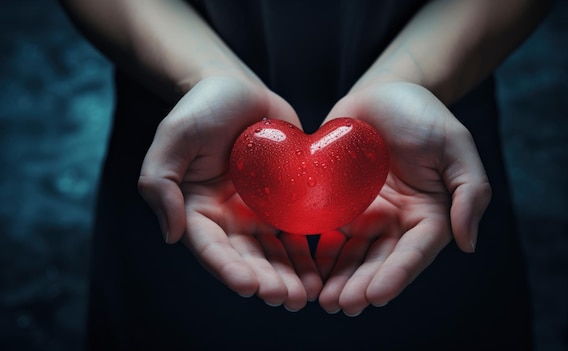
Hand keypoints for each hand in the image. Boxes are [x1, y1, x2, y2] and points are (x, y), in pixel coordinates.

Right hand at [138, 76, 321, 309]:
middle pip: (246, 258)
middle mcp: (227, 218)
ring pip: (274, 252)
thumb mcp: (172, 137)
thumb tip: (171, 235)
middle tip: (287, 299)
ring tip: (309, 293)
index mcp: (196, 210)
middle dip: (266, 281)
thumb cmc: (201, 108)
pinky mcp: (284, 202)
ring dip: (290, 275)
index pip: (210, 247)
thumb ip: (160, 182)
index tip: (250, 286)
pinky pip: (296, 232)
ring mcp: (257, 212)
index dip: (228, 269)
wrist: (238, 89)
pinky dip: (308, 252)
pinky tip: (324, 268)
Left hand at [315, 82, 491, 315]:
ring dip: (338, 278)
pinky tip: (304, 268)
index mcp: (429, 215)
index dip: (396, 275)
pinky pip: (328, 233)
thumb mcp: (456, 145)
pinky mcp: (340, 204)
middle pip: (380, 261)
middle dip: (361, 285)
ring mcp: (367, 215)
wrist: (385, 92)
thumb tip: (467, 243)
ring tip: (322, 298)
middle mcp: (398, 221)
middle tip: (341, 305)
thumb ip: (470, 191)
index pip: (414, 252)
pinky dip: (319, 253)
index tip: (375, 296)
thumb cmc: (423, 114)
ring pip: (352, 255)